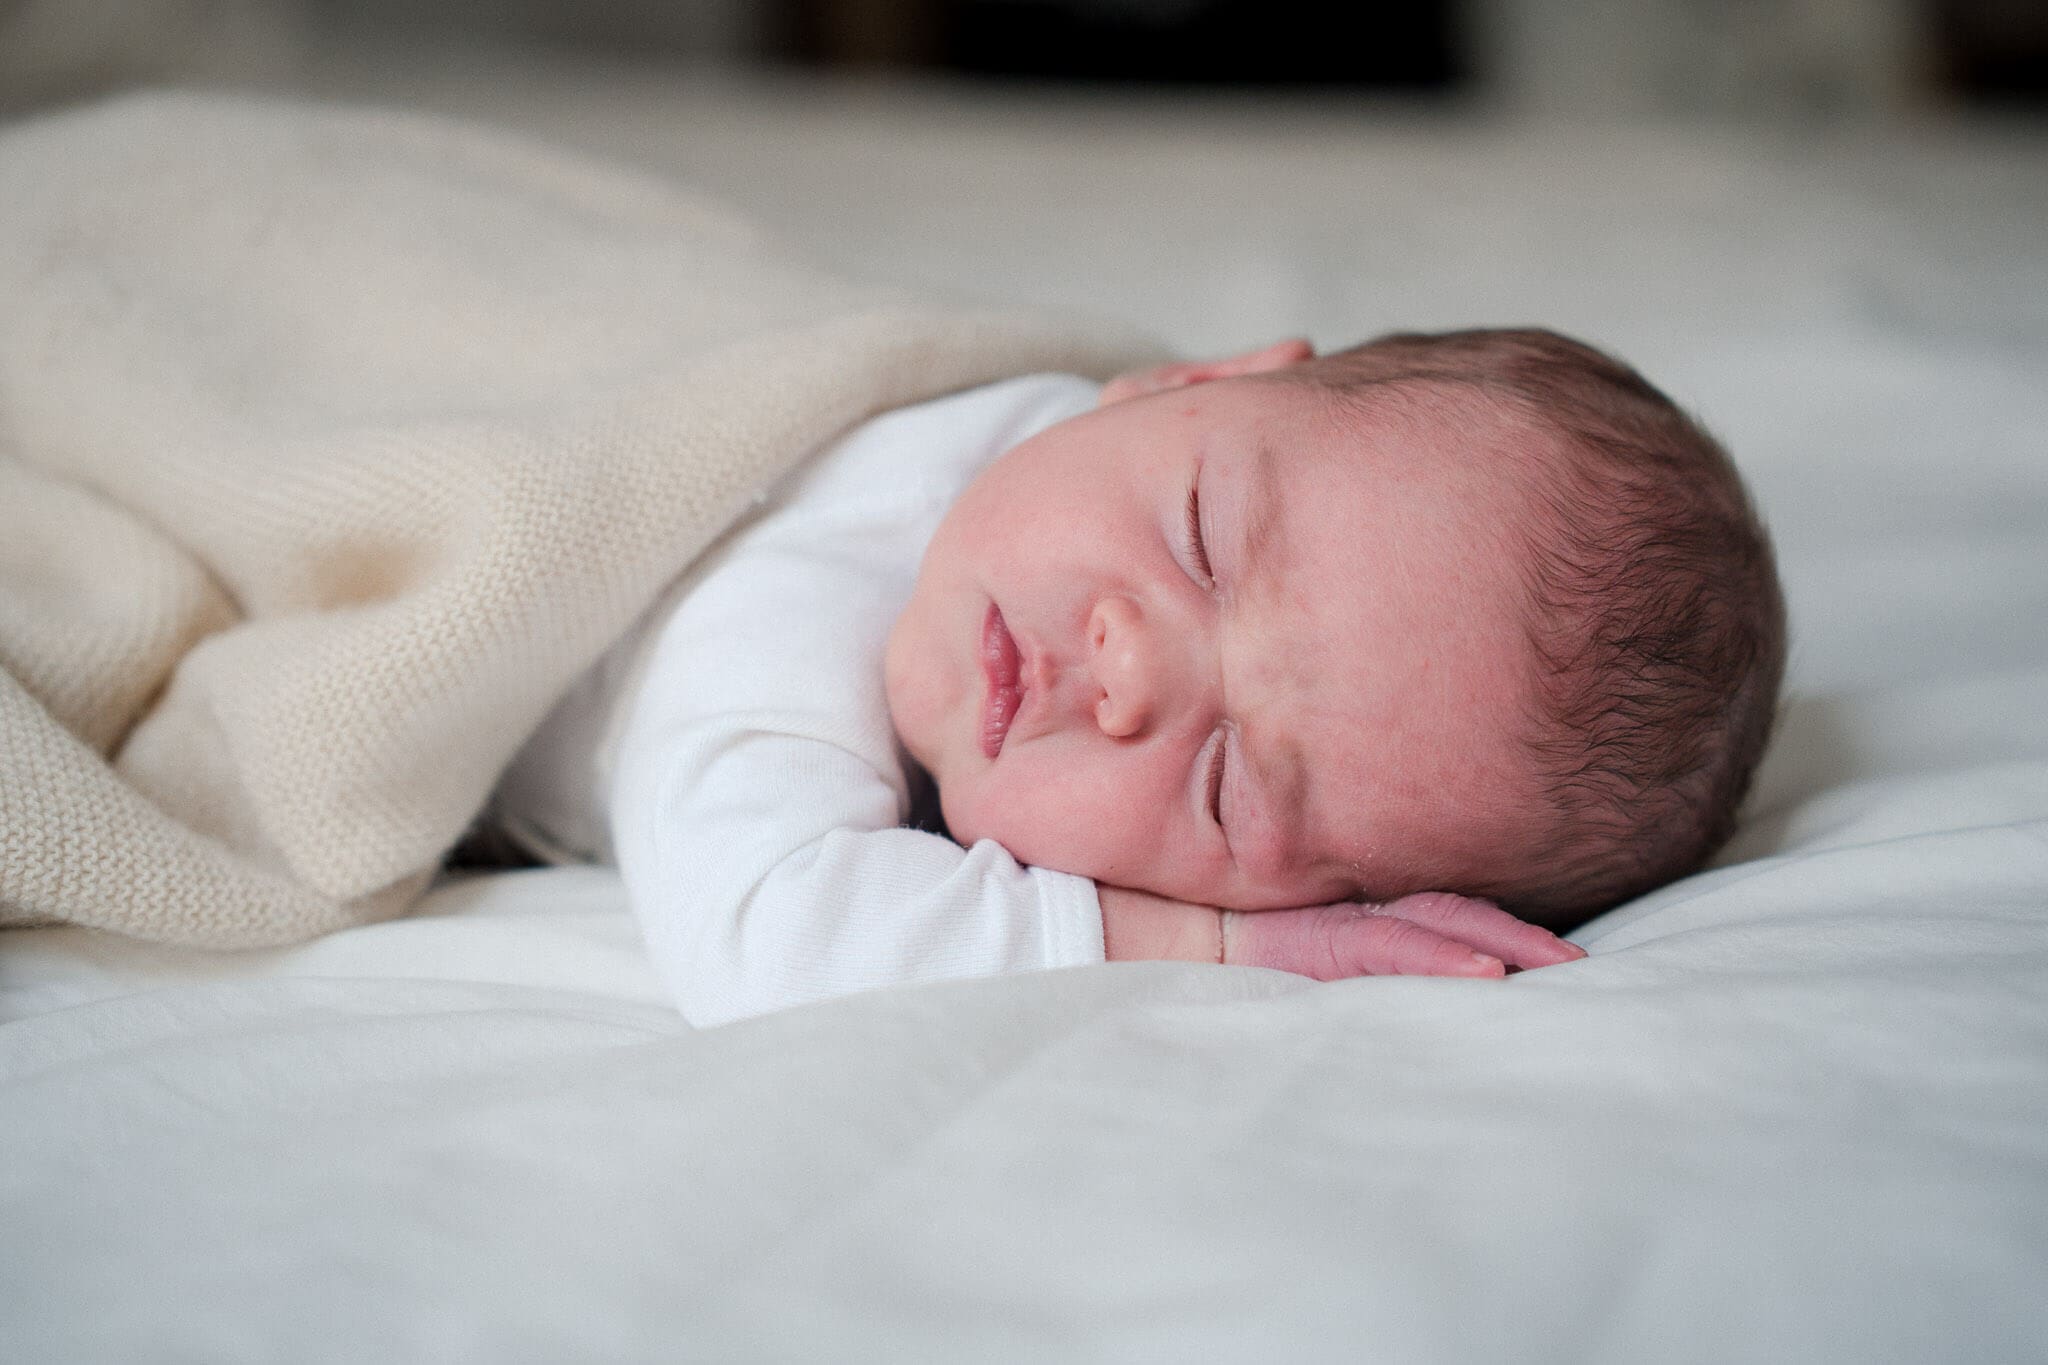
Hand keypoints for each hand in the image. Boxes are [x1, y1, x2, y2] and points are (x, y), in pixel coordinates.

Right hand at [1224, 893, 1584, 979]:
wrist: (1171, 939)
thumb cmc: (1243, 958)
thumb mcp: (1315, 964)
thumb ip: (1372, 964)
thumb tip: (1451, 996)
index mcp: (1371, 916)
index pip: (1453, 915)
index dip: (1512, 932)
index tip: (1570, 960)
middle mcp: (1366, 911)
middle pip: (1462, 915)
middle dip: (1527, 942)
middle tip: (1585, 968)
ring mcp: (1345, 921)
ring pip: (1439, 923)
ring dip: (1504, 946)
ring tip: (1555, 969)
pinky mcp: (1319, 940)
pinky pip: (1390, 946)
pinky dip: (1442, 959)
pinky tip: (1484, 973)